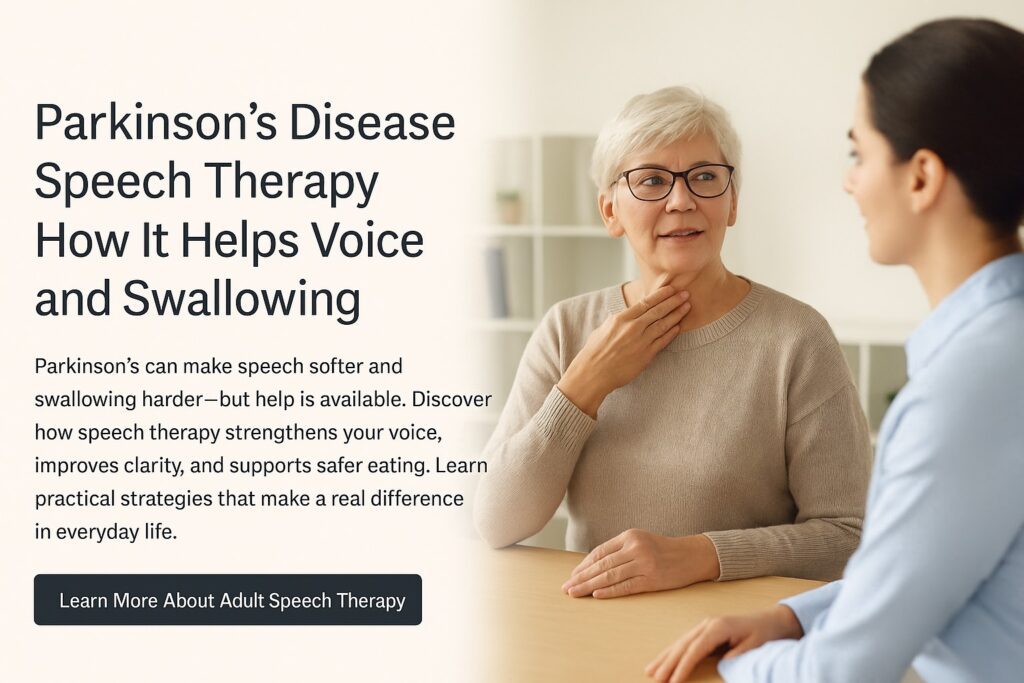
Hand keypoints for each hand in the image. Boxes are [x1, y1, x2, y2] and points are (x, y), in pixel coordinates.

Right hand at [557, 278, 689, 416]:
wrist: (593, 373)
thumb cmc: (595, 351)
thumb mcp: (604, 328)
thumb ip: (617, 320)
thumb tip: (626, 314)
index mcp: (621, 319)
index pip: (646, 302)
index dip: (661, 295)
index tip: (671, 289)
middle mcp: (633, 328)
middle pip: (658, 311)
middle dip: (673, 301)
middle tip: (686, 294)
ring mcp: (641, 342)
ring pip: (664, 324)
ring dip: (677, 315)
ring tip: (687, 307)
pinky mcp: (646, 355)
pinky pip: (663, 341)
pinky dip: (672, 333)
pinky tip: (678, 327)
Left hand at [561, 530, 719, 598]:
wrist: (692, 555)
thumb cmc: (663, 550)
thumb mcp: (640, 541)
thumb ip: (619, 550)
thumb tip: (592, 566)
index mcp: (629, 536)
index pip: (600, 552)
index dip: (584, 565)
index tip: (572, 576)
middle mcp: (635, 548)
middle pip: (602, 564)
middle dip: (581, 577)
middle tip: (566, 588)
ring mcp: (644, 563)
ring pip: (610, 576)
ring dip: (590, 586)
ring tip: (576, 593)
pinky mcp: (652, 578)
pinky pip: (626, 586)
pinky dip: (610, 591)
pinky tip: (597, 595)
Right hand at [644, 606, 803, 681]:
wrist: (772, 620)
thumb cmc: (764, 633)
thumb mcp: (754, 645)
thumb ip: (737, 654)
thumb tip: (720, 663)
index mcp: (718, 627)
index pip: (695, 649)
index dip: (683, 666)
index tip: (673, 681)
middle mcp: (707, 624)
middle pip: (682, 645)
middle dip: (667, 662)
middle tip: (654, 677)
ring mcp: (705, 626)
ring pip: (680, 643)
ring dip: (664, 656)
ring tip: (650, 670)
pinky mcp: (705, 631)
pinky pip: (685, 643)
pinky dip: (672, 652)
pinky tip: (663, 660)